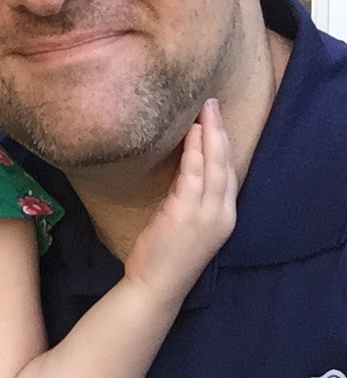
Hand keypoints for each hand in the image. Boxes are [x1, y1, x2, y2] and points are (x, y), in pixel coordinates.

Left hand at [123, 99, 236, 303]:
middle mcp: (221, 215)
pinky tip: (192, 133)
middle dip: (221, 131)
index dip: (225, 144)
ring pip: (214, 166)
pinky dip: (195, 152)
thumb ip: (190, 195)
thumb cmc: (166, 252)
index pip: (230, 173)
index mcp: (224, 216)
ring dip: (209, 135)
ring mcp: (206, 215)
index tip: (217, 119)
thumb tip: (184, 164)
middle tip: (212, 103)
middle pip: (227, 164)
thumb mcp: (186, 220)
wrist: (156, 285)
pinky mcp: (186, 214)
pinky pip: (193, 175)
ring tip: (203, 110)